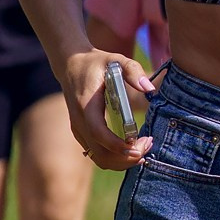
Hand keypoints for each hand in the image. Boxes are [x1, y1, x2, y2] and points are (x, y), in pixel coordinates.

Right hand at [61, 46, 153, 169]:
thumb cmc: (96, 63)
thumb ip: (133, 70)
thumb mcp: (115, 59)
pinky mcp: (82, 134)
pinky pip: (98, 155)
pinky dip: (116, 158)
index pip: (98, 132)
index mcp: (86, 105)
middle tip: (148, 146)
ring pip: (100, 159)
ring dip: (123, 161)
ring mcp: (79, 130)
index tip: (139, 144)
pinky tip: (133, 148)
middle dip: (126, 157)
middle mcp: (79, 122)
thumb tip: (149, 89)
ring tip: (144, 148)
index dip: (118, 144)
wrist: (70, 65)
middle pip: (101, 154)